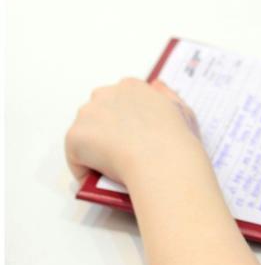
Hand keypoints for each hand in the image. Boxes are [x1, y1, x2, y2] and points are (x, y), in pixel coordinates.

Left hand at [65, 78, 204, 186]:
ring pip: (84, 134)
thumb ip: (166, 96)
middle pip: (97, 114)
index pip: (118, 100)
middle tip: (121, 154)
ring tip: (111, 167)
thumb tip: (156, 85)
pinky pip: (75, 157)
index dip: (124, 121)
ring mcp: (87, 114)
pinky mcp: (75, 136)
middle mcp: (106, 94)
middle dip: (105, 132)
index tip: (132, 137)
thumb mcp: (182, 110)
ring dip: (94, 149)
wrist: (162, 161)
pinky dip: (85, 170)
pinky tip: (100, 178)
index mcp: (131, 87)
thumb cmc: (176, 140)